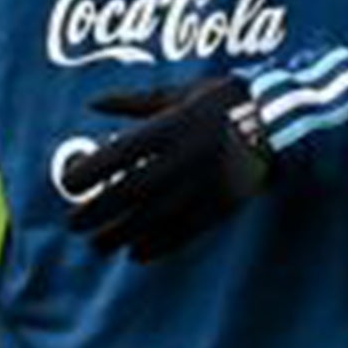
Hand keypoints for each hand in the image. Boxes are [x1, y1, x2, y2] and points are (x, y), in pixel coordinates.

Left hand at [63, 77, 273, 262]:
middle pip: (127, 192)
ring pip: (150, 218)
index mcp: (169, 127)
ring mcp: (199, 185)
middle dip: (95, 212)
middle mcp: (180, 159)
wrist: (278, 121)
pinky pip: (182, 232)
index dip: (88, 172)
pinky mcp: (218, 205)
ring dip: (119, 235)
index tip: (70, 184)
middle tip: (73, 223)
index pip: (116, 155)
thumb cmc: (224, 100)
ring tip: (99, 244)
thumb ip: (135, 101)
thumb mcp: (180, 93)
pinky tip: (136, 253)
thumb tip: (93, 103)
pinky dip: (156, 246)